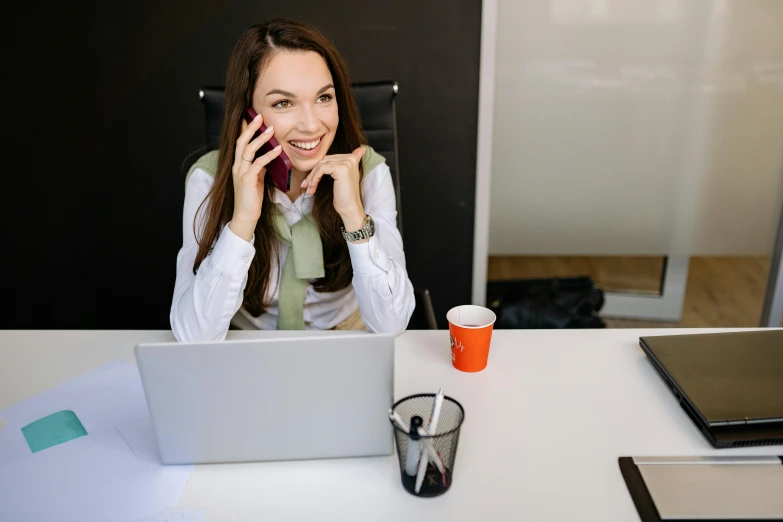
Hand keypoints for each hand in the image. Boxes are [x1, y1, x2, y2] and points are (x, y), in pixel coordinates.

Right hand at [229, 113, 281, 241]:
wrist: (245, 216)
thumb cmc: (252, 199)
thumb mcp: (256, 179)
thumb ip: (259, 167)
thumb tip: (268, 156)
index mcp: (239, 165)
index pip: (240, 142)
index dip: (245, 129)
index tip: (252, 117)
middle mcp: (237, 166)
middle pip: (241, 141)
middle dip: (250, 127)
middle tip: (259, 116)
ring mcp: (241, 172)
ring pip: (248, 150)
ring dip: (260, 138)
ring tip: (271, 129)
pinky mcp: (247, 180)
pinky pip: (258, 164)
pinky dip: (269, 155)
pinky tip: (278, 150)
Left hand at [300, 147, 365, 222]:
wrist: (349, 208)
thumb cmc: (343, 195)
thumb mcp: (339, 177)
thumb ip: (335, 166)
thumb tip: (330, 160)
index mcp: (351, 158)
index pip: (328, 158)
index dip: (318, 167)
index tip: (309, 179)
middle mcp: (350, 158)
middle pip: (324, 160)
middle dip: (312, 173)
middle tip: (305, 185)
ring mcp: (347, 162)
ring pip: (321, 165)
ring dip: (311, 177)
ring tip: (308, 188)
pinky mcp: (341, 168)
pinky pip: (321, 169)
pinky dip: (314, 179)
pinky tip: (312, 189)